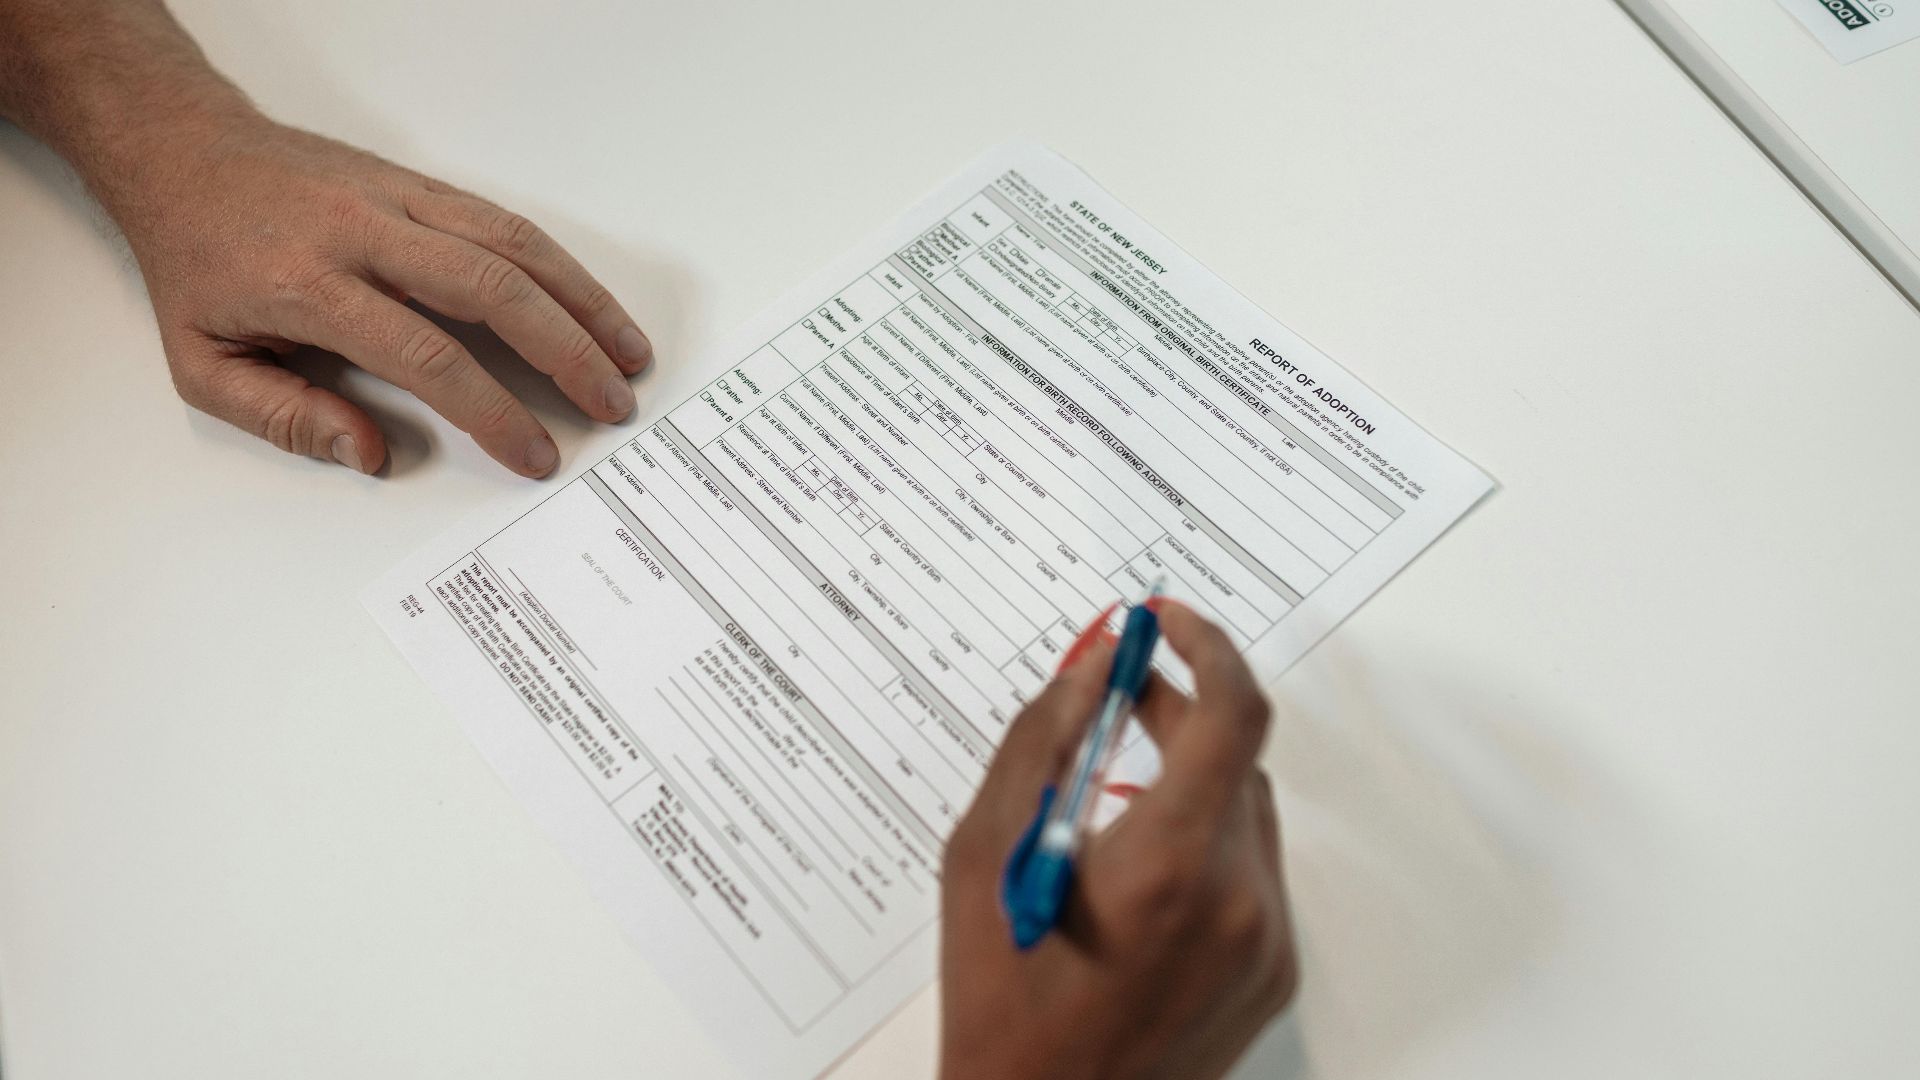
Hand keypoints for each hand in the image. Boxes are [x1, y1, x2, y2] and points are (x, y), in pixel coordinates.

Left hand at [109, 111, 650, 475]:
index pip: (423, 355)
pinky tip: (594, 306)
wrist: (185, 154)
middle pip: (490, 291)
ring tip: (628, 358)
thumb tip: (368, 453)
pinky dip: (561, 267)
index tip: (534, 452)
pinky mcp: (421, 185)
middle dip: (564, 354)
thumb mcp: (202, 363)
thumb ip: (283, 417)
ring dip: (582, 304)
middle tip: (609, 405)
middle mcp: (364, 234)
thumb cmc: (198, 263)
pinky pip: (506, 222)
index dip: (490, 410)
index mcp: (310, 285)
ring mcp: (400, 201)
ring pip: (513, 247)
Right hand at [939, 600, 1296, 1079]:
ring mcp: (1267, 944)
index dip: (1206, 646)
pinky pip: (1253, 874)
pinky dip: (1204, 845)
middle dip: (1182, 713)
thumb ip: (1042, 744)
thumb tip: (1089, 668)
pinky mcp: (1273, 976)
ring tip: (1112, 785)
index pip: (1233, 713)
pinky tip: (1136, 867)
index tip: (1166, 623)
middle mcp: (1241, 902)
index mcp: (1171, 865)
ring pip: (1247, 814)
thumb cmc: (1000, 1007)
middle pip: (1238, 760)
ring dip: (1192, 780)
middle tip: (1118, 694)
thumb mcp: (984, 857)